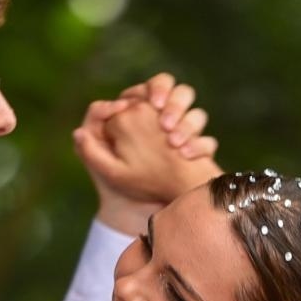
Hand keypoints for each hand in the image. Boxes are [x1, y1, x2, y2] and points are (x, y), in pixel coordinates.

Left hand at [74, 74, 221, 232]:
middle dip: (176, 102)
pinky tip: (185, 155)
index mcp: (142, 114)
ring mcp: (185, 137)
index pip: (153, 88)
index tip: (151, 102)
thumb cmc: (116, 185)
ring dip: (189, 124)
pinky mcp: (197, 155)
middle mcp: (166, 122)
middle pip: (182, 93)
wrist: (139, 212)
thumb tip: (100, 112)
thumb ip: (93, 138)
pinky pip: (208, 144)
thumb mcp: (101, 163)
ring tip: (173, 141)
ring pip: (198, 116)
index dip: (156, 89)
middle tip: (165, 121)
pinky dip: (201, 147)